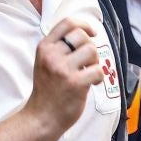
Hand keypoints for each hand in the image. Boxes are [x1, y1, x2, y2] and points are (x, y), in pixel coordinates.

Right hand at [27, 17, 103, 131]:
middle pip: (82, 36)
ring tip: (89, 72)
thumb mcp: (44, 62)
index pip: (67, 23)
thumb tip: (85, 34)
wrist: (42, 117)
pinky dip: (99, 77)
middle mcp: (52, 55)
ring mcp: (63, 69)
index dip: (84, 24)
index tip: (92, 33)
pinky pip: (98, 70)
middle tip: (88, 61)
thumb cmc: (47, 90)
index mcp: (44, 48)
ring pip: (91, 50)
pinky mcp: (75, 83)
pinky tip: (92, 83)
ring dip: (95, 61)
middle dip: (90, 46)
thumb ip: (58, 48)